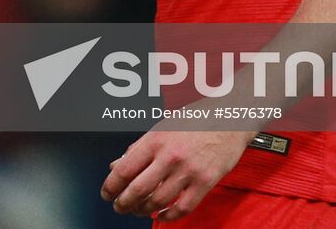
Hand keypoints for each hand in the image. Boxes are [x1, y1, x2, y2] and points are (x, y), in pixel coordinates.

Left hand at [101, 129, 251, 219]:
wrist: (228, 118)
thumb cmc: (193, 121)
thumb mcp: (161, 128)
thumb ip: (138, 149)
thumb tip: (116, 166)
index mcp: (155, 140)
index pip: (125, 169)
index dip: (111, 186)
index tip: (106, 194)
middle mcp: (170, 156)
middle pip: (138, 189)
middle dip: (124, 203)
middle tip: (119, 207)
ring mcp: (188, 170)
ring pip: (158, 201)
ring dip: (144, 210)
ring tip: (139, 210)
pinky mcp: (205, 182)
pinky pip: (183, 207)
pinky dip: (169, 216)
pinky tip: (162, 215)